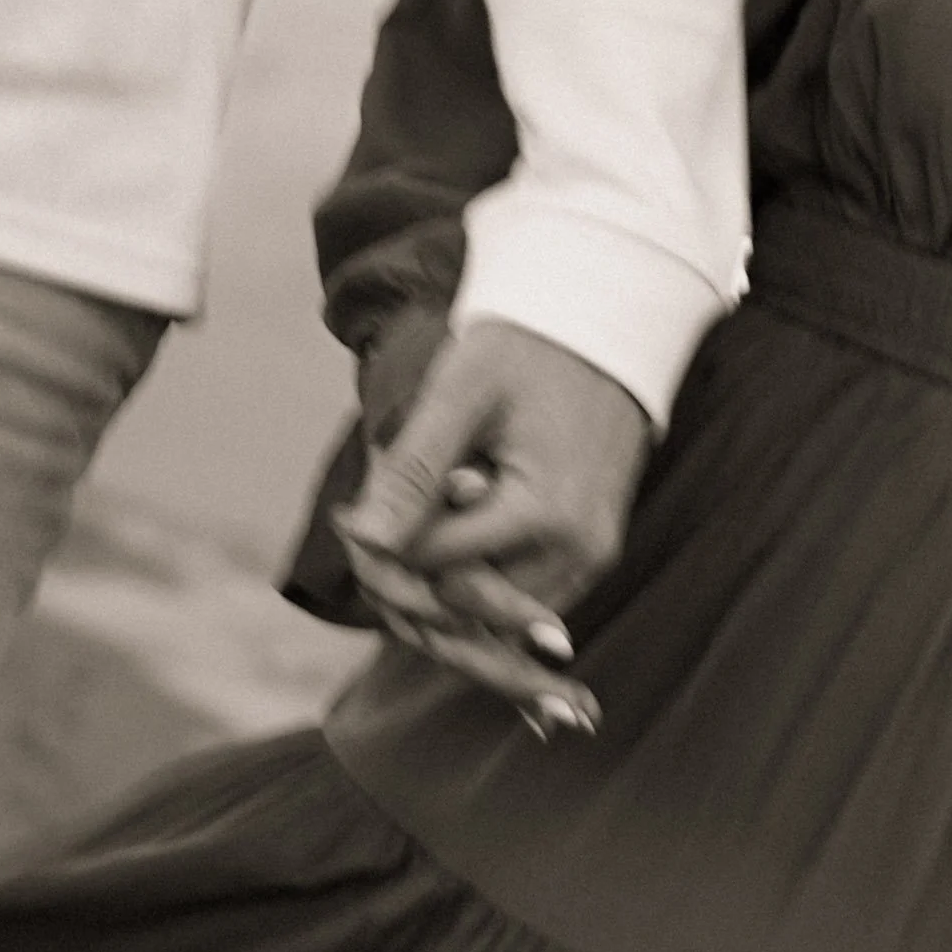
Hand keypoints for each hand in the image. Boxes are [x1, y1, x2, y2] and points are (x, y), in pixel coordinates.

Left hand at [336, 315, 648, 738]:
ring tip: (393, 541)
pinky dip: (472, 593)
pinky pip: (519, 606)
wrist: (606, 329)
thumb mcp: (460, 394)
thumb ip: (414, 471)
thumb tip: (364, 540)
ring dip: (435, 595)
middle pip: (464, 609)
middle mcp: (578, 551)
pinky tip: (434, 555)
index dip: (380, 547)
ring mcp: (590, 561)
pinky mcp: (590, 560)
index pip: (437, 563)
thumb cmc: (526, 349)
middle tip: (359, 532)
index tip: (345, 516)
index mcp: (547, 512)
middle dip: (403, 581)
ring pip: (491, 622)